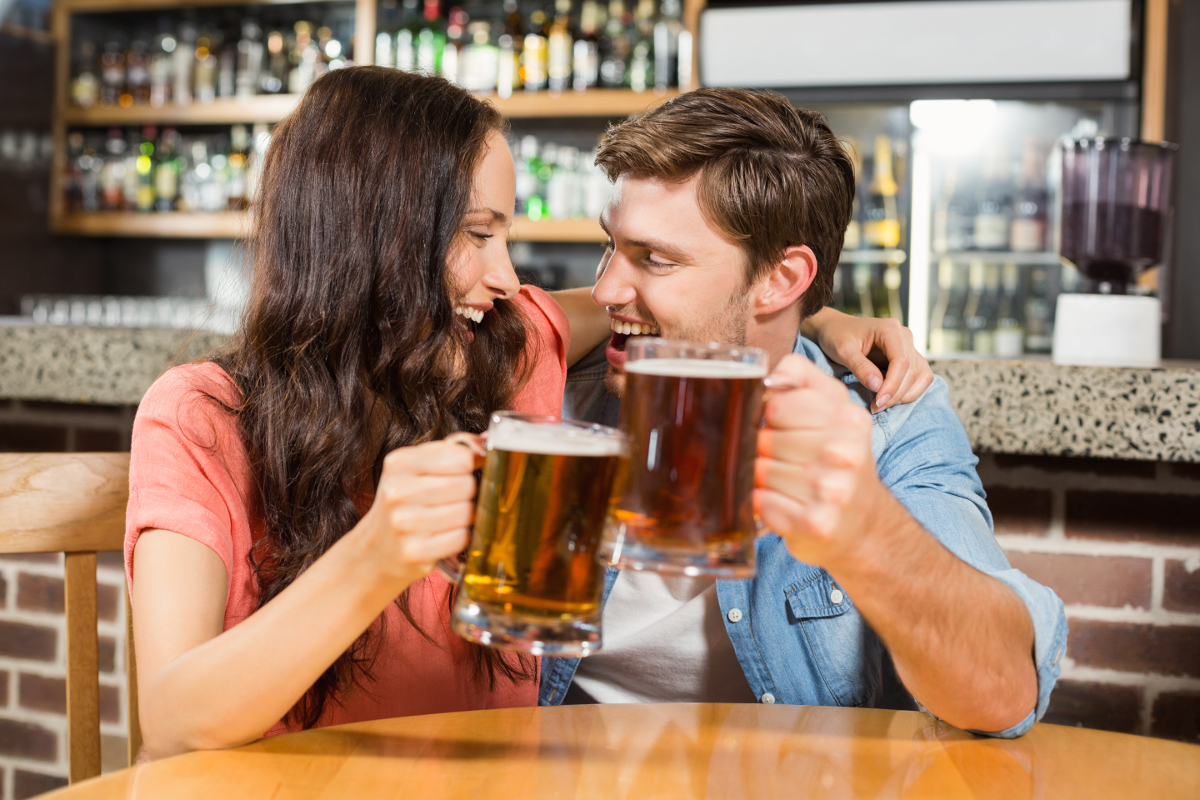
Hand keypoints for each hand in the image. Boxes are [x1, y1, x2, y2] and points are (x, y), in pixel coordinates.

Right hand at [356, 435, 484, 586]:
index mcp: (399, 463)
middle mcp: (397, 491)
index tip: (463, 471)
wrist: (377, 547)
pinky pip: (460, 538)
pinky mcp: (414, 552)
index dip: (469, 465)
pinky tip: (444, 535)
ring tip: (448, 517)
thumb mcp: (418, 467)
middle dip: (467, 492)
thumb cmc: (405, 502)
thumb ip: (454, 449)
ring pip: (466, 512)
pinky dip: (459, 537)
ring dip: (465, 516)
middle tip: (453, 498)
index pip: (460, 457)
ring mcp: (404, 523)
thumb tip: (487, 440)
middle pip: (465, 485)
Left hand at [754, 354, 887, 570]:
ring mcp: (831, 490)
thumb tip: (769, 377)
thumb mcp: (833, 409)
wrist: (865, 522)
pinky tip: (784, 504)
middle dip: (765, 450)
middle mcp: (844, 452)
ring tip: (785, 483)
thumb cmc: (838, 460)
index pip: (778, 405)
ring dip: (761, 478)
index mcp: (848, 418)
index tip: (783, 427)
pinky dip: (762, 504)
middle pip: (765, 438)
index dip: (770, 417)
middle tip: (785, 461)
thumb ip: (801, 378)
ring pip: (759, 471)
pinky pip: (761, 502)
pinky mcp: (815, 523)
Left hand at [801, 308, 933, 412]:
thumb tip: (877, 386)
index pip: (901, 360)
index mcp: (890, 329)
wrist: (835, 328)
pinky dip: (909, 392)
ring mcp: (909, 347)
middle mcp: (904, 337)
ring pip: (921, 376)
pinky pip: (920, 378)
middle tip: (875, 408)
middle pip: (912, 371)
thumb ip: (859, 366)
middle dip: (896, 394)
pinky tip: (890, 399)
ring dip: (905, 395)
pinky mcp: (908, 358)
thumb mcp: (842, 350)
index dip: (892, 385)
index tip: (878, 402)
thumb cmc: (837, 335)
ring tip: (882, 405)